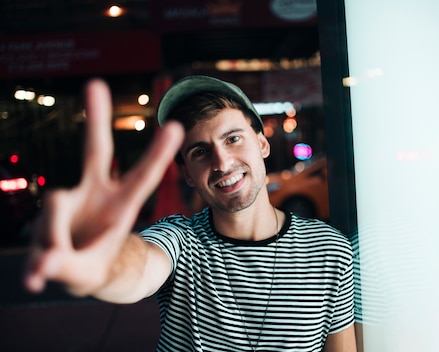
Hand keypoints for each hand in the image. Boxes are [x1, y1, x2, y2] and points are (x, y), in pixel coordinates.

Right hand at [24, 78, 183, 294]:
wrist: (77, 271)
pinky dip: (40, 261)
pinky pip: (40, 234)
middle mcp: (96, 194)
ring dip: (55, 241)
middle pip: (95, 151)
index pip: (144, 177)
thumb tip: (41, 264)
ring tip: (55, 267)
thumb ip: (65, 266)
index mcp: (122, 205)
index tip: (176, 125)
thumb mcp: (86, 272)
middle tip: (94, 83)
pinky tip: (38, 277)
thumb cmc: (92, 263)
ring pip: (55, 210)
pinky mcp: (46, 213)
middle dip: (96, 118)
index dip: (158, 153)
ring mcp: (70, 199)